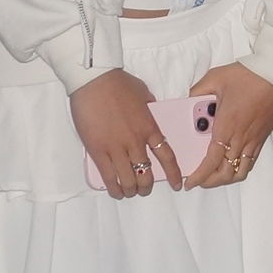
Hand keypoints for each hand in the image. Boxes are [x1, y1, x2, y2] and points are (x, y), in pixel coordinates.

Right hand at [70, 69, 175, 197]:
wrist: (94, 80)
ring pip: (129, 180)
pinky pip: (109, 177)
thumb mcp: (143, 94)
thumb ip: (149, 108)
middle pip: (147, 174)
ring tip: (129, 191)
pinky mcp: (98, 151)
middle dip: (147, 186)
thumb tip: (151, 113)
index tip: (178, 184)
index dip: (174, 173)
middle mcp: (136, 141)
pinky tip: (115, 191)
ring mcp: (117, 148)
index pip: (167, 156)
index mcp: (150, 127)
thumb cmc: (118, 83)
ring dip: (131, 190)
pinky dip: (113, 188)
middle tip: (144, 188)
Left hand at [186, 62, 272, 187]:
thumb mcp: (215, 78)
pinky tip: (230, 162)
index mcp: (226, 126)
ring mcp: (253, 140)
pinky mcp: (262, 138)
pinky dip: (239, 169)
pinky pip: (251, 162)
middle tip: (199, 180)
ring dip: (225, 178)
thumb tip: (188, 101)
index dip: (200, 176)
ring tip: (214, 174)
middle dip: (210, 182)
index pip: (212, 161)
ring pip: (240, 172)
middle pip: (226, 173)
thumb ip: (197, 91)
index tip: (190, 181)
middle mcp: (240, 138)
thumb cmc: (247, 75)